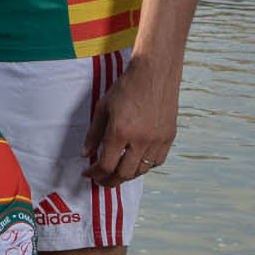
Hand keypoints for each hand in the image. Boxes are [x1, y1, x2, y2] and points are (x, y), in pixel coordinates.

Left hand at [82, 56, 177, 185]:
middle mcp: (140, 140)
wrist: (154, 73)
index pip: (106, 165)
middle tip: (101, 180)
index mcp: (120, 132)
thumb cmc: (126, 88)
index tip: (88, 174)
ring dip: (126, 175)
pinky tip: (135, 162)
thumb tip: (85, 155)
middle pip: (124, 174)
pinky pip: (157, 162)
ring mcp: (157, 140)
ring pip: (141, 171)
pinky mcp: (169, 137)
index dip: (95, 174)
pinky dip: (144, 166)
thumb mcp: (102, 109)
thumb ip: (93, 134)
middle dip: (109, 181)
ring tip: (116, 172)